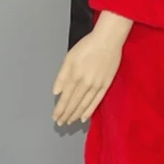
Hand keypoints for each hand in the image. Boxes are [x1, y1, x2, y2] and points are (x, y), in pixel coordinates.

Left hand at [52, 12, 132, 126]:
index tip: (55, 117)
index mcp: (74, 76)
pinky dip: (89, 110)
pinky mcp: (106, 85)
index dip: (60, 110)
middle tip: (60, 123)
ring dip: (76, 115)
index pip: (65, 99)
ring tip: (70, 122)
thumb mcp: (69, 58)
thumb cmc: (87, 45)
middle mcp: (85, 84)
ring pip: (84, 105)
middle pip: (74, 104)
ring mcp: (96, 85)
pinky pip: (96, 101)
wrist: (108, 40)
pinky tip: (84, 117)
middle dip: (66, 115)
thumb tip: (56, 92)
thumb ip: (62, 76)